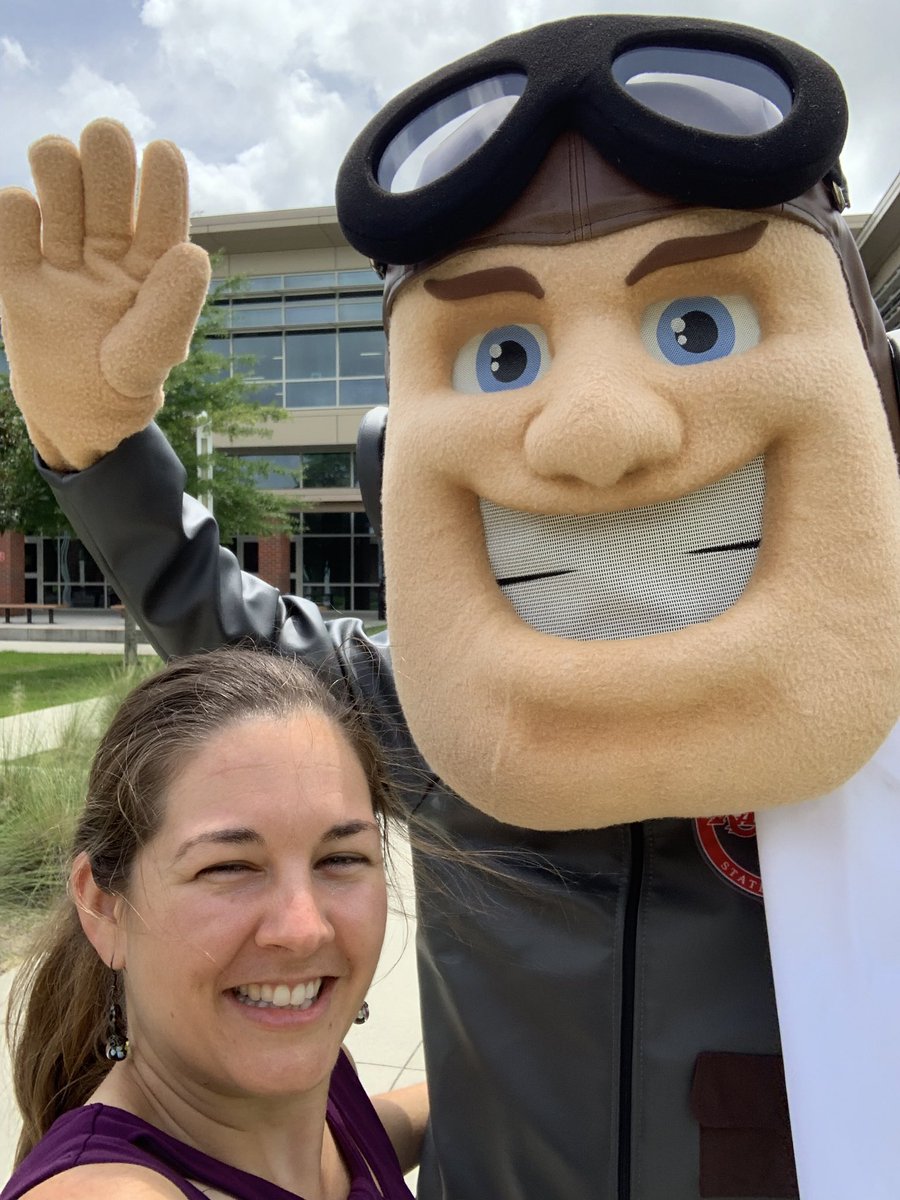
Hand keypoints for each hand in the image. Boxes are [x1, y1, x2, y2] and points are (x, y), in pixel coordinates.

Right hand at [0, 118, 210, 469]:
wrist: (70, 414)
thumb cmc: (123, 386)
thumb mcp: (149, 359)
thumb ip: (169, 311)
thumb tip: (193, 253)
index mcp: (153, 261)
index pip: (161, 204)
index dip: (161, 174)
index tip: (160, 153)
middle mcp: (110, 243)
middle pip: (105, 170)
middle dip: (104, 154)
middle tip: (103, 147)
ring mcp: (63, 249)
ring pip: (57, 172)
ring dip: (57, 170)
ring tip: (62, 223)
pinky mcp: (18, 264)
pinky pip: (11, 213)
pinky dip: (14, 209)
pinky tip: (25, 234)